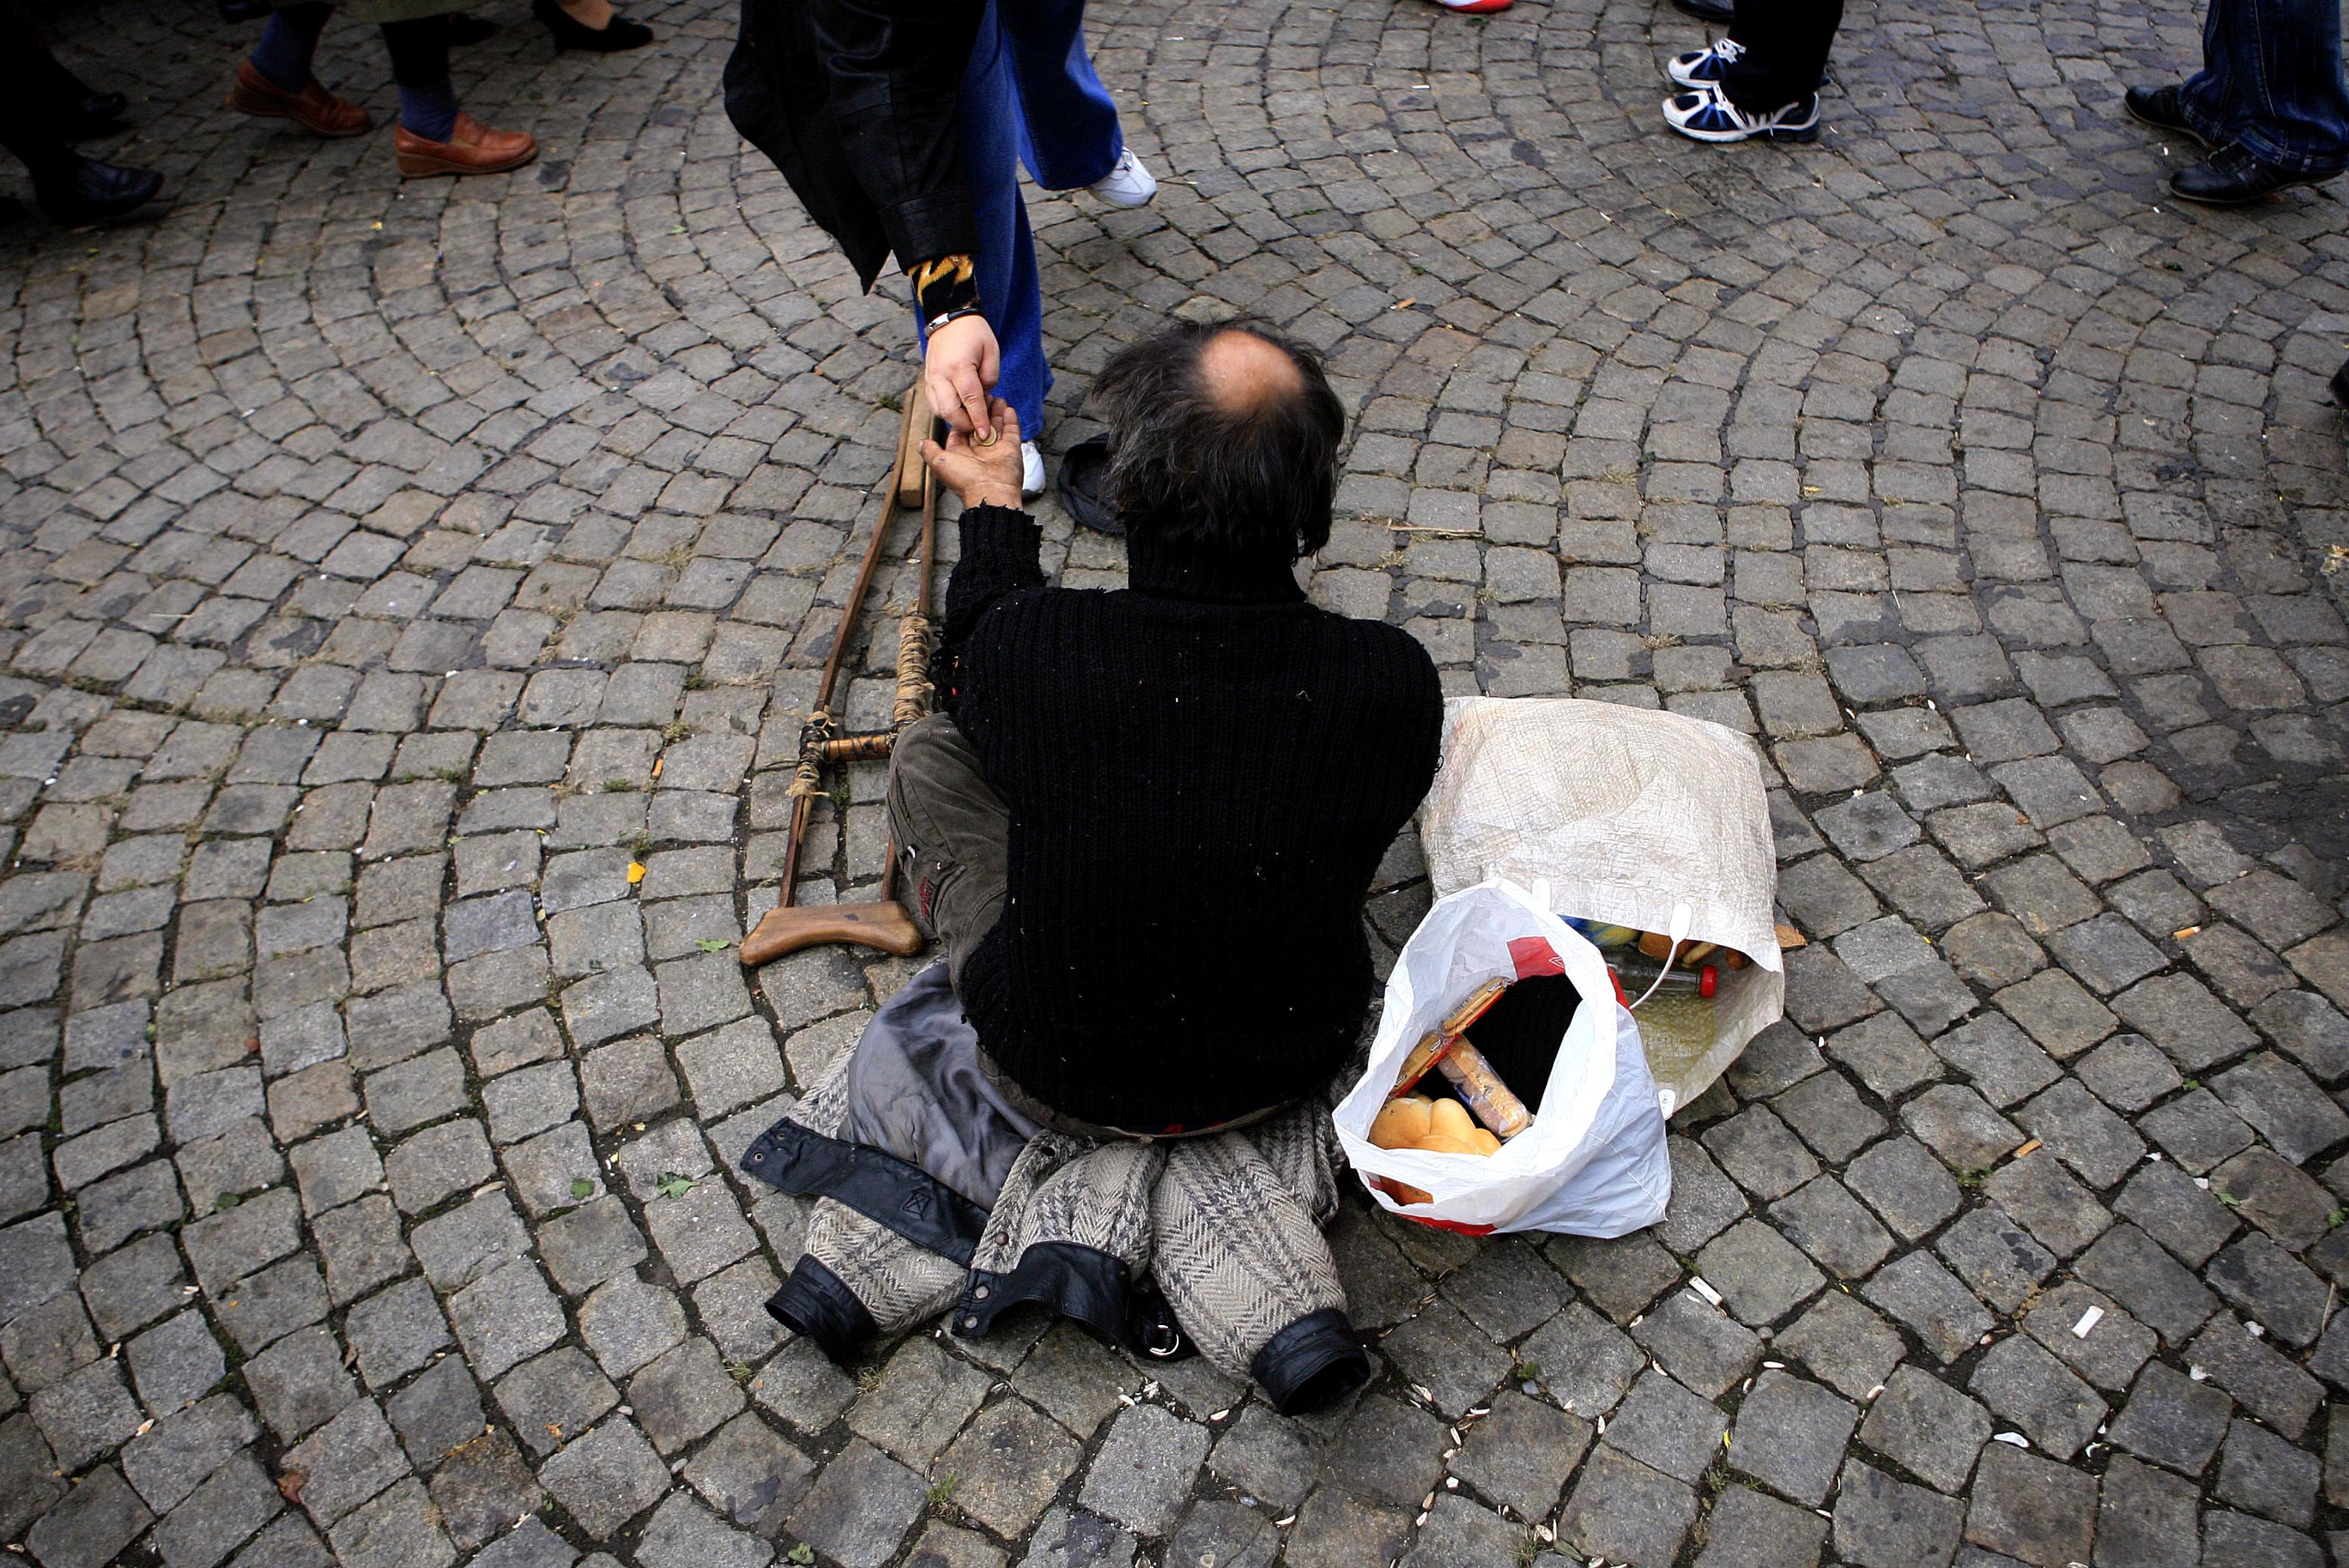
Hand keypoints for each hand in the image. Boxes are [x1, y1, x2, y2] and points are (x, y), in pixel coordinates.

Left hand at [922, 399, 1024, 510]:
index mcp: (962, 453)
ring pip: (996, 426)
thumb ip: (930, 451)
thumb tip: (920, 443)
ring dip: (996, 412)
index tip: (964, 401)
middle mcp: (979, 450)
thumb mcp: (940, 463)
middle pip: (979, 425)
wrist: (990, 492)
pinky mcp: (1011, 449)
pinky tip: (1008, 408)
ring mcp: (996, 449)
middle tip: (983, 394)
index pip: (962, 430)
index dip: (963, 416)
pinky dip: (1010, 420)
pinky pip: (1011, 431)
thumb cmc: (965, 480)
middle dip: (981, 410)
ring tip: (996, 397)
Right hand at [925, 315, 1001, 440]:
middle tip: (979, 426)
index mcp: (959, 367)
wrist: (949, 317)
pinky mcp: (927, 379)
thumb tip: (983, 398)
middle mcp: (940, 375)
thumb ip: (990, 378)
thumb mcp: (992, 351)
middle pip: (948, 411)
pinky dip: (946, 410)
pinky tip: (959, 407)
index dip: (978, 420)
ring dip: (954, 419)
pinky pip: (933, 403)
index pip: (970, 400)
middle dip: (964, 424)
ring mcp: (930, 378)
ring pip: (938, 410)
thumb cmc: (974, 332)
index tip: (986, 434)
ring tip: (970, 415)